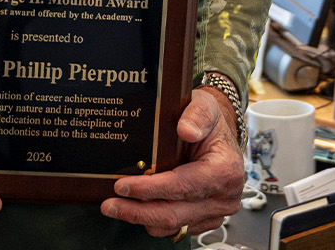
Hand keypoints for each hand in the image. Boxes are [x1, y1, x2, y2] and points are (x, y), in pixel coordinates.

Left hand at [101, 87, 243, 238]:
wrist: (218, 133)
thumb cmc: (211, 122)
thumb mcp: (205, 106)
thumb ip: (197, 115)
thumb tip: (186, 130)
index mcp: (225, 170)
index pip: (183, 186)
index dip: (150, 189)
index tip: (124, 186)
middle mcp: (224, 196)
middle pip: (174, 213)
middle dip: (137, 211)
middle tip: (110, 205)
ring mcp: (215, 211)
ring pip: (172, 224)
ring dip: (142, 217)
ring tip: (117, 206)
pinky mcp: (205, 219)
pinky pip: (176, 227)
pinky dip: (154, 219)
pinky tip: (138, 206)